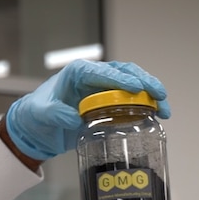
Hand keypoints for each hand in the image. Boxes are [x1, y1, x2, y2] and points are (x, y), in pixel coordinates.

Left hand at [6, 59, 169, 159]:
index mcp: (78, 72)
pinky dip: (145, 106)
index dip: (121, 80)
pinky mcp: (108, 103)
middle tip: (160, 96)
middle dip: (145, 83)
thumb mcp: (41, 113)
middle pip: (126, 73)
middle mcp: (94, 76)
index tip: (137, 89)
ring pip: (133, 85)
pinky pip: (130, 101)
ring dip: (150, 95)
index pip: (103, 72)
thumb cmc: (35, 114)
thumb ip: (56, 113)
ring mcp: (103, 89)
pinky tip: (156, 116)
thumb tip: (75, 117)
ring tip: (164, 109)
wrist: (35, 127)